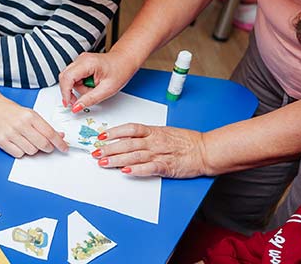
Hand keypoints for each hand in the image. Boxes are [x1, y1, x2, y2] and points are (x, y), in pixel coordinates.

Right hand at [0, 76, 68, 156]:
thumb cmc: (8, 110)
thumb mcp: (28, 113)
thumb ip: (43, 125)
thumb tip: (59, 135)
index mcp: (30, 116)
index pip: (50, 133)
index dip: (60, 143)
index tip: (64, 148)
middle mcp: (21, 124)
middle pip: (43, 144)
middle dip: (48, 148)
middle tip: (47, 146)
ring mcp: (11, 133)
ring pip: (31, 151)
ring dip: (33, 149)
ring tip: (27, 141)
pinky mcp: (2, 141)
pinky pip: (19, 154)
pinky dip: (21, 152)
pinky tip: (18, 143)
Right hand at [58, 51, 140, 109]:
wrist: (125, 61)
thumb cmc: (120, 71)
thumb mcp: (107, 89)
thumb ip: (90, 99)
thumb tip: (76, 107)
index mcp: (87, 63)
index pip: (67, 78)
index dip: (65, 92)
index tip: (68, 103)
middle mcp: (81, 59)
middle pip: (65, 77)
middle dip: (70, 91)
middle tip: (79, 101)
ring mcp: (80, 61)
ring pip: (69, 79)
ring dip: (79, 88)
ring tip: (94, 88)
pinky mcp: (81, 64)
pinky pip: (74, 77)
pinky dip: (80, 84)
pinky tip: (91, 84)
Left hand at [91, 123, 210, 177]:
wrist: (205, 150)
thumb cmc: (187, 141)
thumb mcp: (165, 131)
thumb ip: (148, 135)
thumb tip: (129, 138)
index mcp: (154, 131)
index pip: (129, 129)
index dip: (113, 132)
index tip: (101, 136)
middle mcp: (154, 141)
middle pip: (126, 143)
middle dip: (108, 148)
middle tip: (95, 152)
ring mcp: (159, 154)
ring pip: (133, 156)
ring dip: (116, 159)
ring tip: (103, 162)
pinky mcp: (166, 166)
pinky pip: (148, 168)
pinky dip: (136, 170)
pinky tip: (125, 171)